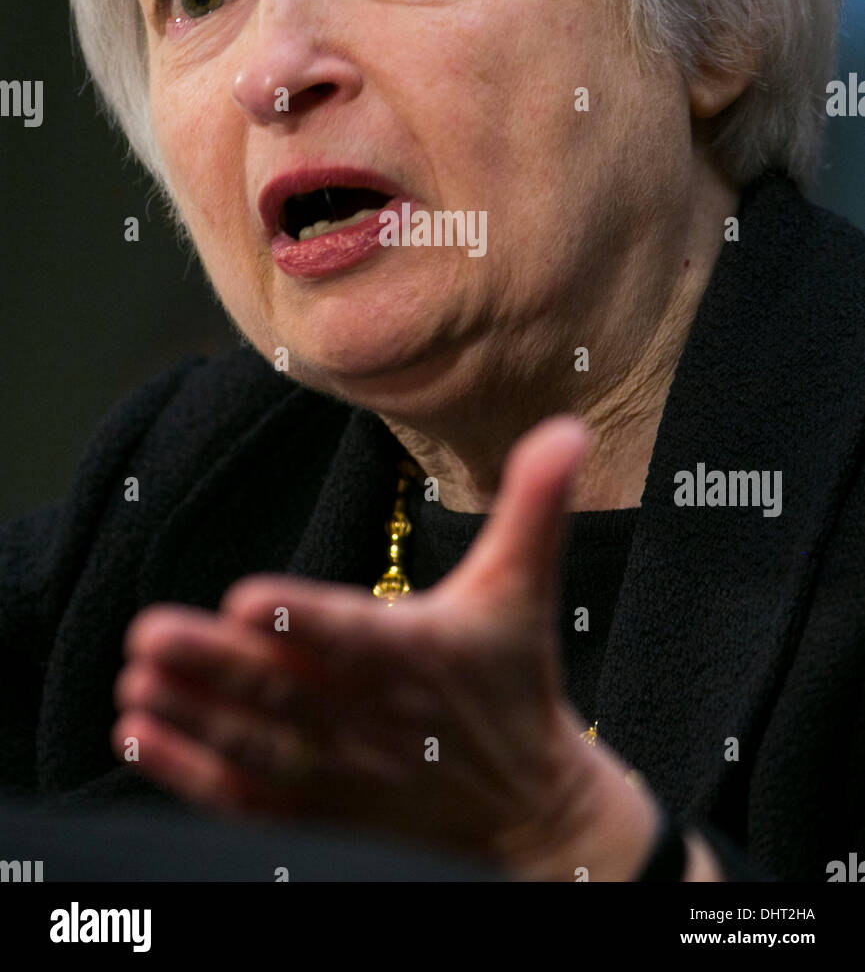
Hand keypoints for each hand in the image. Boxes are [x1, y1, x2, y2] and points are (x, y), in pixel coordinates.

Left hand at [113, 416, 659, 878]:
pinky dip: (187, 774)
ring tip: (135, 682)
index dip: (304, 620)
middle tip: (151, 635)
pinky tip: (137, 737)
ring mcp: (340, 771)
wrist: (530, 817)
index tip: (248, 599)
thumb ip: (535, 506)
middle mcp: (373, 717)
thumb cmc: (513, 683)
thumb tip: (568, 426)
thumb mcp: (524, 589)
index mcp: (419, 654)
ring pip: (256, 746)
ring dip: (192, 717)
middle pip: (286, 692)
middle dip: (216, 667)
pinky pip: (244, 798)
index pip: (356, 635)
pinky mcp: (318, 811)